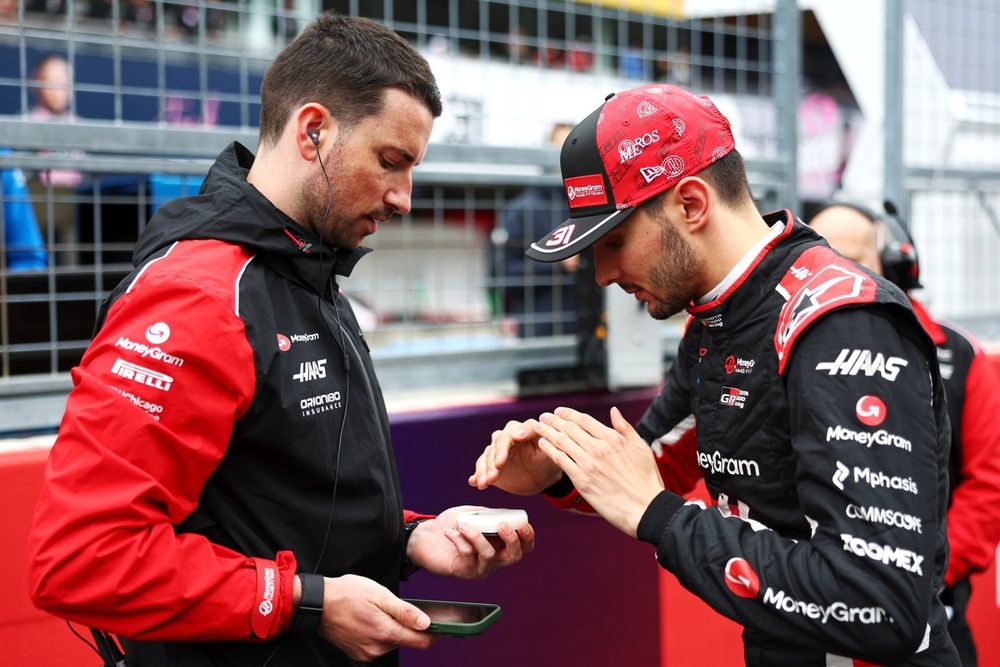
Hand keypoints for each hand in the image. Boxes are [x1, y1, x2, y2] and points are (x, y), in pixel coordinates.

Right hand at [317, 574, 434, 661]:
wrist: (318, 604)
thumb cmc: (347, 594)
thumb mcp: (380, 595)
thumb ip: (405, 611)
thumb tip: (426, 622)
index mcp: (386, 632)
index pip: (421, 642)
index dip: (434, 634)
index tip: (440, 625)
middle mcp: (377, 648)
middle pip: (406, 641)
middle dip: (409, 627)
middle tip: (400, 608)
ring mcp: (367, 652)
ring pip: (391, 643)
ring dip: (392, 629)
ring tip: (379, 611)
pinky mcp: (358, 653)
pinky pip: (377, 645)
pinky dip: (379, 634)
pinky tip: (370, 620)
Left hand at [407, 505, 534, 579]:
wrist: (425, 535)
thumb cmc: (451, 523)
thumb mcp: (473, 514)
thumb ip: (489, 515)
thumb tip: (506, 514)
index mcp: (499, 544)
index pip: (523, 547)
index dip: (528, 538)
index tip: (523, 525)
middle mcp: (493, 559)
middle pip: (514, 557)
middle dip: (512, 540)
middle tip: (502, 526)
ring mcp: (479, 567)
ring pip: (489, 555)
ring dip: (477, 536)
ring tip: (463, 525)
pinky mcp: (463, 571)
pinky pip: (468, 554)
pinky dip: (460, 539)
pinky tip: (450, 532)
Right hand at [469, 419, 562, 493]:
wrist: (542, 478)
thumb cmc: (549, 462)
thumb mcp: (552, 453)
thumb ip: (540, 441)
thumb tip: (520, 433)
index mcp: (525, 429)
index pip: (513, 432)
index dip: (508, 441)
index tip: (505, 453)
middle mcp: (509, 436)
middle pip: (498, 443)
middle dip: (495, 457)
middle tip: (496, 469)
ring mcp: (498, 450)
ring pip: (487, 455)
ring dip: (485, 469)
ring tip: (485, 483)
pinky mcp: (491, 463)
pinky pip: (481, 467)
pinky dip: (478, 475)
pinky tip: (474, 482)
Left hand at [534, 406, 663, 536]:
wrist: (645, 508)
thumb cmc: (646, 480)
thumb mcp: (641, 447)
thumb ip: (625, 428)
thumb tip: (614, 411)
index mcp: (613, 438)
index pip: (584, 420)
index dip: (568, 414)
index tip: (559, 411)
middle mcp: (598, 448)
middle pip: (569, 428)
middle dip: (553, 420)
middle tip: (543, 416)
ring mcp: (589, 464)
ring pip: (561, 441)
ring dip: (547, 432)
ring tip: (537, 426)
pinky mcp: (582, 480)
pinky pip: (560, 460)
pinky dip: (549, 450)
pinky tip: (542, 444)